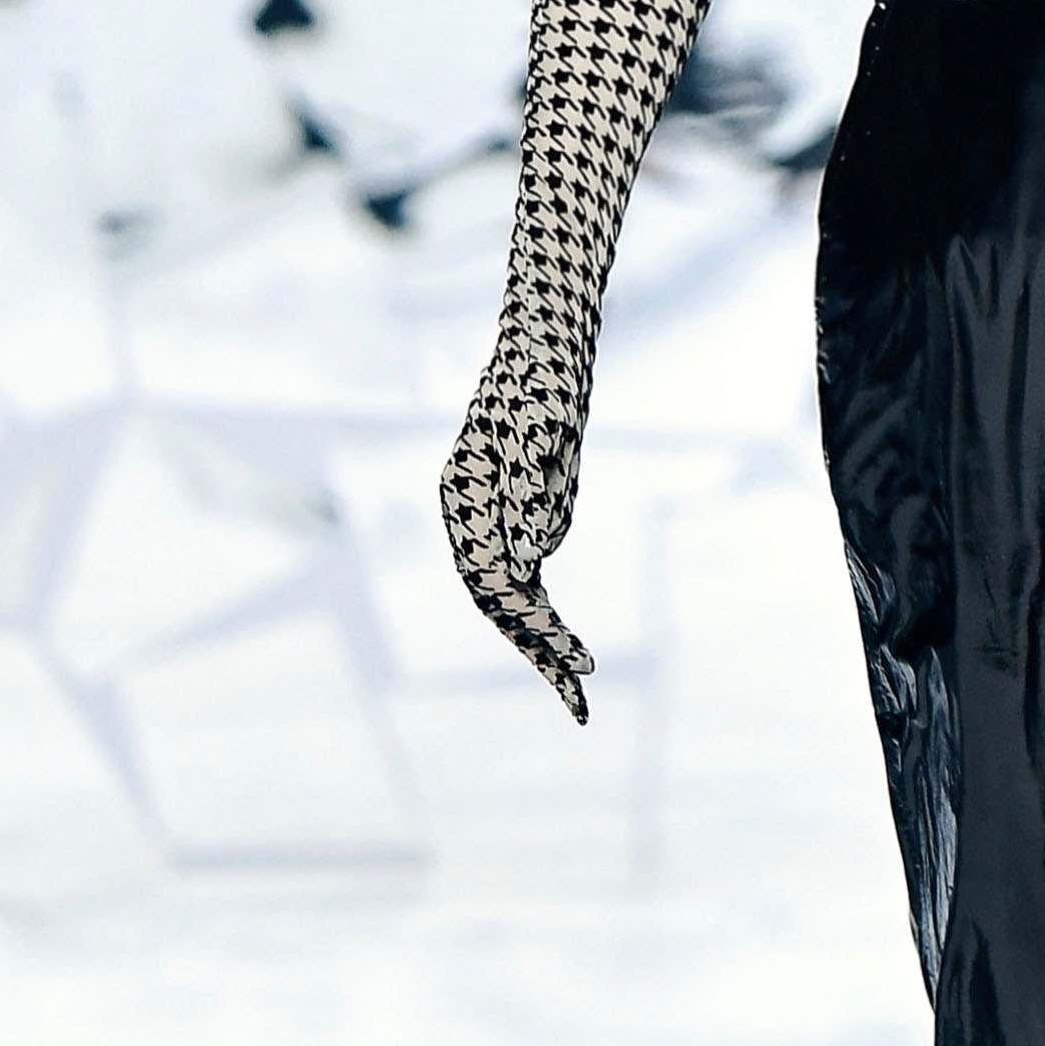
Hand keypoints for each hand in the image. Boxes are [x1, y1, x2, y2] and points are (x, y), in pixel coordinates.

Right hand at [440, 388, 595, 723]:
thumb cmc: (547, 383)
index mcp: (465, 498)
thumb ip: (534, 496)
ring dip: (539, 641)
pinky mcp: (511, 510)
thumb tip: (533, 555)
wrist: (549, 340)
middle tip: (580, 705)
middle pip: (497, 601)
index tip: (580, 662)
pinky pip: (524, 572)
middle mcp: (468, 513)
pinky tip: (562, 643)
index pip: (496, 584)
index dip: (538, 629)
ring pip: (509, 593)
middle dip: (537, 654)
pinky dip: (541, 609)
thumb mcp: (548, 436)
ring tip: (575, 685)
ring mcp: (487, 514)